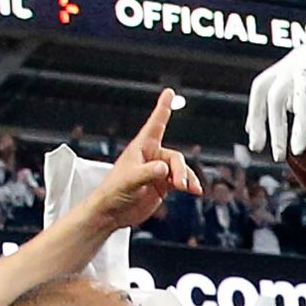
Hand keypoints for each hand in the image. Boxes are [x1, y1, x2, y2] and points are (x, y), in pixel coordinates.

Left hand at [85, 89, 198, 233]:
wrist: (112, 212)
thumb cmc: (113, 192)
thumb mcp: (130, 180)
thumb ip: (148, 172)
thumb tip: (164, 168)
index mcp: (141, 148)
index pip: (155, 124)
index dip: (163, 108)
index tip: (169, 93)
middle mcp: (151, 157)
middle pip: (175, 157)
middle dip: (181, 170)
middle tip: (180, 184)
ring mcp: (158, 171)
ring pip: (181, 169)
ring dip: (187, 178)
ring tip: (189, 189)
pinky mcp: (162, 185)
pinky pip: (181, 181)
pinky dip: (189, 185)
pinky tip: (193, 191)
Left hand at [247, 0, 305, 160]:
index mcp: (298, 61)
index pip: (268, 83)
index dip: (258, 107)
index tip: (254, 130)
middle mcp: (296, 59)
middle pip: (264, 89)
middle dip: (257, 119)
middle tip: (256, 146)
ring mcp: (303, 62)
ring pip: (278, 100)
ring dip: (277, 131)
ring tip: (279, 155)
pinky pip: (301, 103)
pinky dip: (298, 128)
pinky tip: (298, 148)